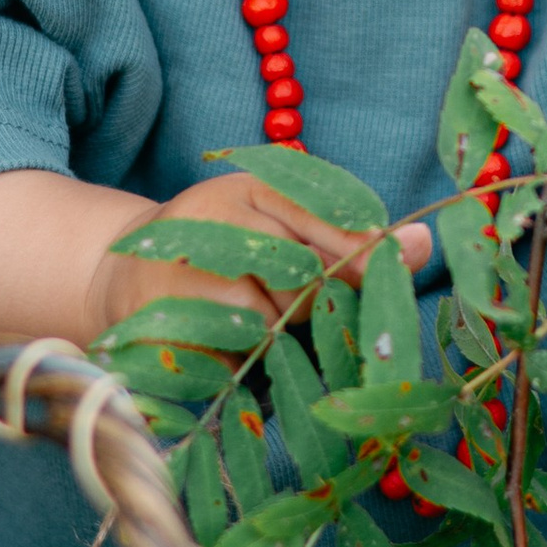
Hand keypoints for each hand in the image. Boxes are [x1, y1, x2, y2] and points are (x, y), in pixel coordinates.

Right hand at [88, 171, 430, 342]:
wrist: (121, 274)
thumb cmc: (227, 251)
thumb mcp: (282, 226)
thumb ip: (348, 237)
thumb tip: (425, 241)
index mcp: (252, 187)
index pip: (328, 217)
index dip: (366, 254)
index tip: (398, 270)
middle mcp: (214, 220)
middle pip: (306, 277)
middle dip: (316, 305)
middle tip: (293, 304)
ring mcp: (185, 272)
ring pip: (272, 320)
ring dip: (277, 336)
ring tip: (246, 318)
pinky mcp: (166, 322)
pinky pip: (234, 354)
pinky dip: (241, 359)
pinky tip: (221, 341)